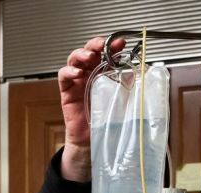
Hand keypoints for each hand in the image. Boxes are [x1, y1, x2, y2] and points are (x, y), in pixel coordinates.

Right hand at [58, 36, 125, 181]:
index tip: (121, 42)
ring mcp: (77, 82)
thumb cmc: (107, 122)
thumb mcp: (123, 101)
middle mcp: (90, 74)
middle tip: (103, 45)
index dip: (112, 46)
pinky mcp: (67, 92)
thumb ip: (127, 86)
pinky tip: (78, 72)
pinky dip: (69, 71)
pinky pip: (64, 76)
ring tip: (89, 57)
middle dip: (95, 44)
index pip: (106, 54)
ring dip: (81, 54)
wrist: (93, 142)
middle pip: (89, 51)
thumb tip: (136, 71)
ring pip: (74, 59)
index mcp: (104, 74)